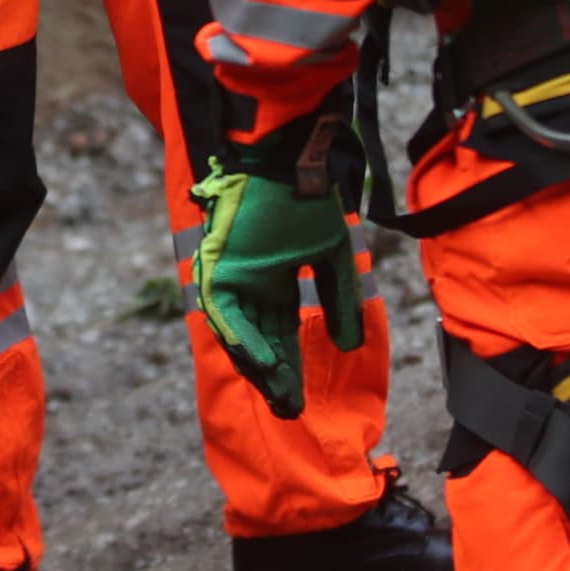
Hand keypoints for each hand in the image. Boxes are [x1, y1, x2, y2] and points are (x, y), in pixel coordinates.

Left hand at [186, 164, 364, 418]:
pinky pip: (225, 314)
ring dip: (259, 366)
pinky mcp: (219, 267)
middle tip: (290, 411)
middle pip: (262, 340)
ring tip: (280, 398)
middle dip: (277, 377)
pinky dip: (243, 340)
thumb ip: (340, 298)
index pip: (282, 332)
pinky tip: (264, 365)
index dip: (292, 364)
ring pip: (240, 333)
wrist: (290, 159)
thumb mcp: (333, 256)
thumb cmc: (310, 197)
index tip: (302, 398)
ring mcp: (234, 275)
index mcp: (276, 277)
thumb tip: (350, 346)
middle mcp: (252, 281)